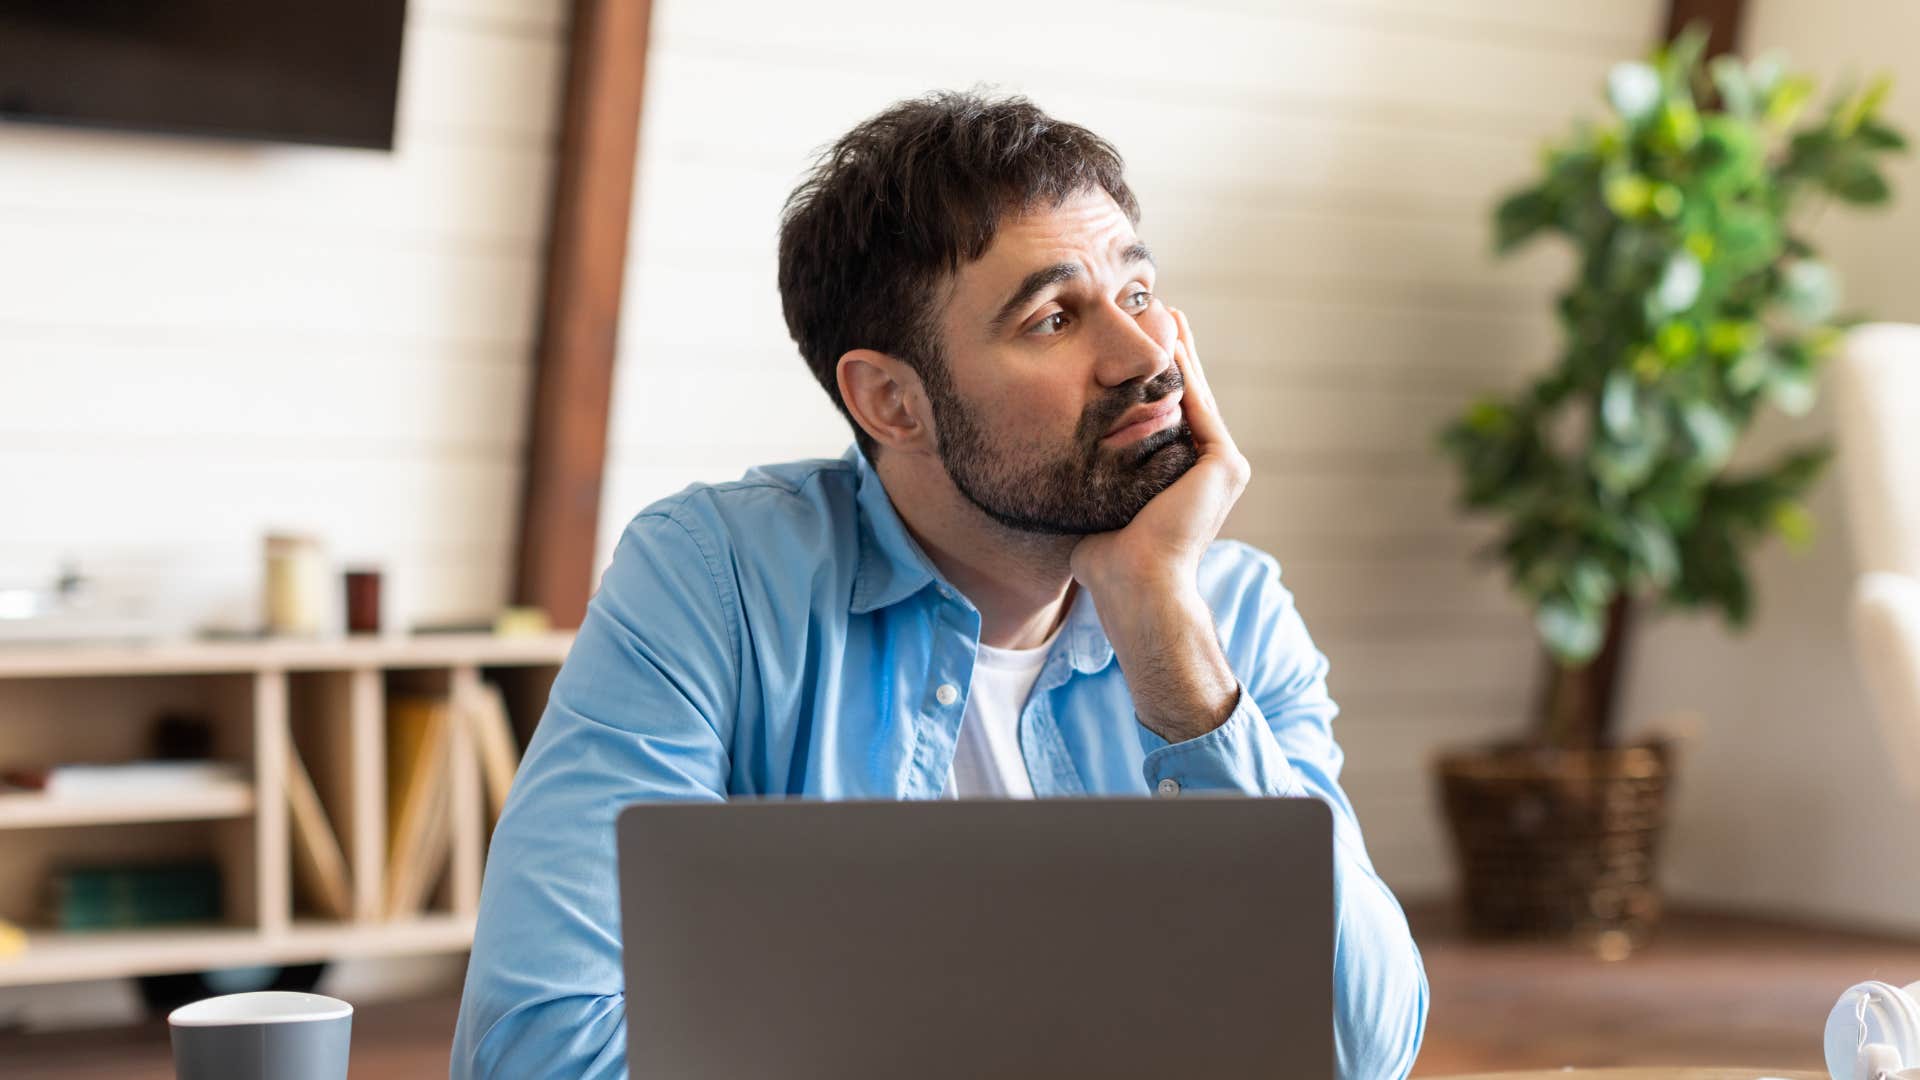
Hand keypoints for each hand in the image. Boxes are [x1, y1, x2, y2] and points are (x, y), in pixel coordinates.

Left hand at [1068, 307, 1251, 594]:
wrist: (1134, 585)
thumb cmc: (1106, 562)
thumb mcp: (1098, 508)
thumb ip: (1094, 484)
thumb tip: (1054, 471)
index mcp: (1180, 482)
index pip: (1165, 422)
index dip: (1149, 386)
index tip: (1130, 353)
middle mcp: (1206, 473)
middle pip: (1185, 402)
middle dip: (1170, 359)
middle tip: (1157, 316)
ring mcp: (1220, 468)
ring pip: (1193, 397)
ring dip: (1180, 354)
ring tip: (1166, 315)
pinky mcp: (1223, 465)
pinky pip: (1198, 405)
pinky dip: (1185, 370)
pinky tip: (1170, 338)